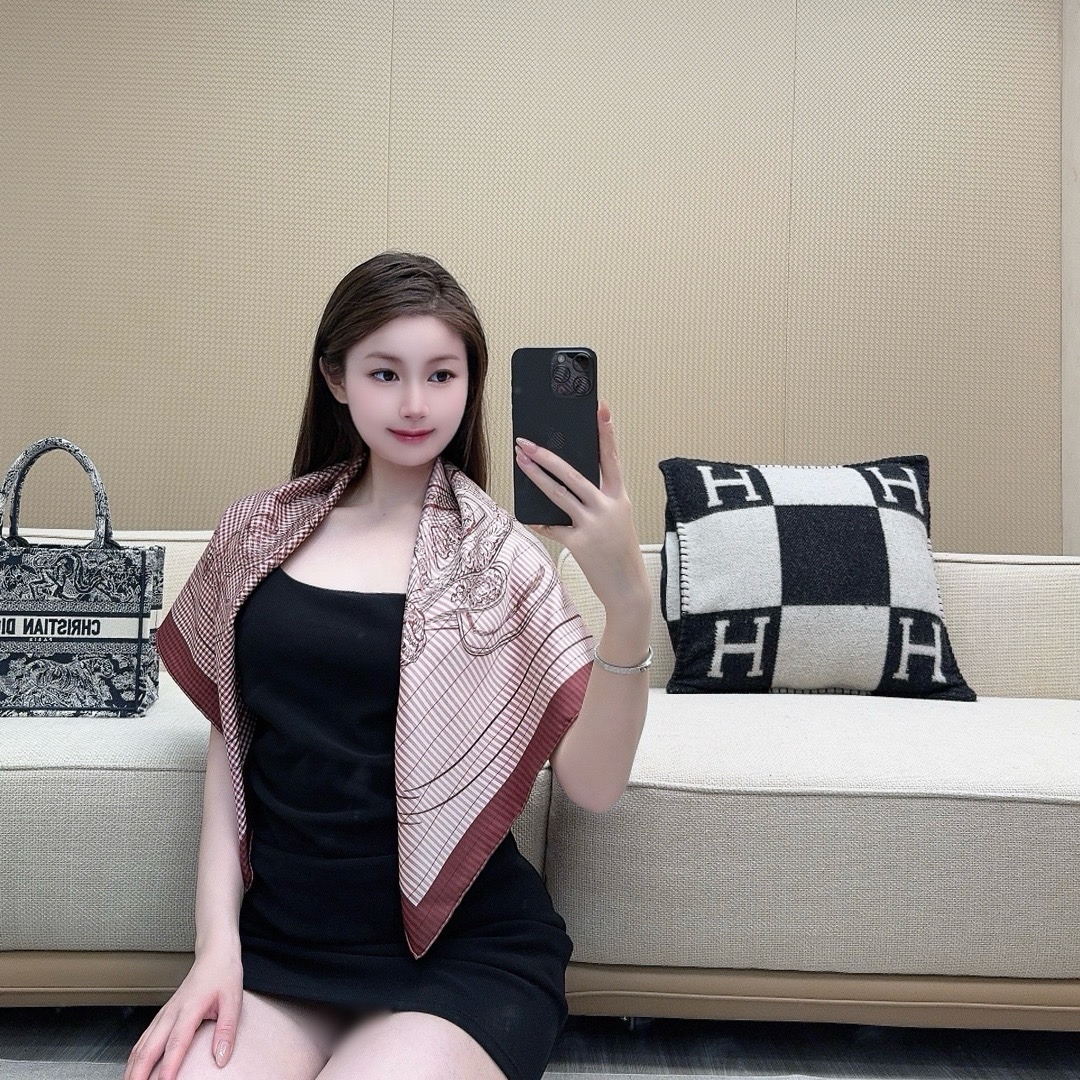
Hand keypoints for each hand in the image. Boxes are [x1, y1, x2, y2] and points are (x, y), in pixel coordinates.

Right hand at [123, 950, 242, 1079]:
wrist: (214, 955)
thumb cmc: (223, 975)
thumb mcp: (234, 1000)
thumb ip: (227, 1030)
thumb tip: (221, 1058)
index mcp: (190, 1008)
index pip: (176, 1043)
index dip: (169, 1067)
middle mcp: (172, 1013)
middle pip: (149, 1048)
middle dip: (139, 1073)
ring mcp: (164, 1014)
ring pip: (141, 1045)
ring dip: (133, 1068)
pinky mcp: (162, 1016)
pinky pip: (143, 1040)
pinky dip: (135, 1057)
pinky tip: (132, 1069)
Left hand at [515, 400, 649, 617]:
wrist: (628, 589)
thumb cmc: (621, 552)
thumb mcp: (618, 520)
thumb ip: (598, 501)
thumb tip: (566, 483)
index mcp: (620, 498)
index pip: (612, 458)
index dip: (606, 432)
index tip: (600, 408)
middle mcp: (608, 507)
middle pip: (573, 473)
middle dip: (547, 455)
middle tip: (527, 441)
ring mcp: (593, 525)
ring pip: (558, 494)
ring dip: (536, 476)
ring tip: (520, 461)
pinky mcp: (580, 543)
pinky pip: (553, 527)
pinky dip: (540, 522)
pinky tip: (528, 516)